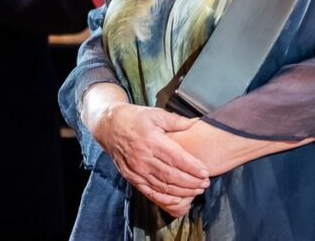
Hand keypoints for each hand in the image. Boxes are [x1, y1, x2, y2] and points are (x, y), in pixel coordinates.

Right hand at [91, 102, 209, 216]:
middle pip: (171, 175)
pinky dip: (164, 198)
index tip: (205, 172)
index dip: (192, 167)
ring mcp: (136, 170)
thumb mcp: (156, 113)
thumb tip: (197, 122)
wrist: (109, 126)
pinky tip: (177, 200)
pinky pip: (149, 192)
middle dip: (191, 182)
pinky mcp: (131, 177)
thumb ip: (176, 121)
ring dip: (182, 191)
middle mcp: (143, 158)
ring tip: (197, 191)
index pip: (176, 158)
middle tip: (205, 183)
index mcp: (151, 140)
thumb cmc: (135, 118)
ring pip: (162, 186)